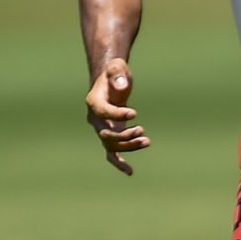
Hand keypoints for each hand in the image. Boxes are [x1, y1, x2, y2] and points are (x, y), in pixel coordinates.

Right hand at [85, 59, 147, 175]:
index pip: (103, 112)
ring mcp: (102, 128)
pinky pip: (111, 153)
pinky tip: (130, 172)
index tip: (135, 113)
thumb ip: (117, 74)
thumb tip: (122, 86)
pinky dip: (119, 162)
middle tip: (141, 129)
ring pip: (111, 145)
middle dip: (124, 135)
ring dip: (128, 146)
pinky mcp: (111, 134)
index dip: (117, 115)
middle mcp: (94, 119)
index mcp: (93, 102)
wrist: (112, 81)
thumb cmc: (115, 73)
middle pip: (105, 134)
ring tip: (146, 140)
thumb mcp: (116, 67)